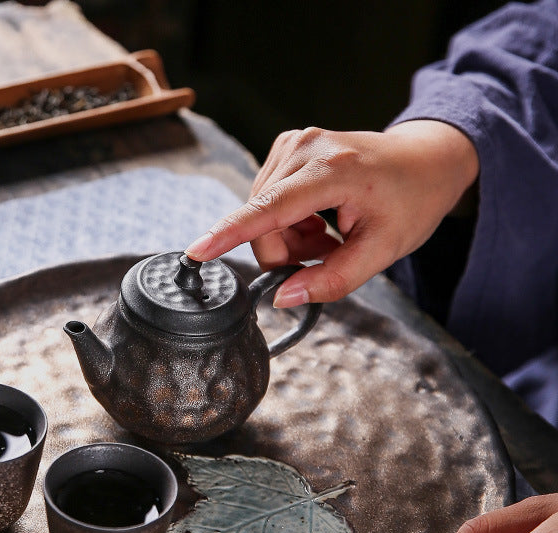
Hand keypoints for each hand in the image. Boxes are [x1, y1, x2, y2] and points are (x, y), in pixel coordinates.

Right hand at [185, 120, 478, 306]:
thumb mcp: (383, 251)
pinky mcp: (287, 147)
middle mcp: (306, 148)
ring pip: (259, 214)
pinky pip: (266, 201)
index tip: (197, 251)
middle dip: (284, 253)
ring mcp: (293, 143)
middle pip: (261, 221)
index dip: (230, 234)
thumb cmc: (412, 201)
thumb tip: (283, 298)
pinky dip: (287, 221)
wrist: (426, 159)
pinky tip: (318, 220)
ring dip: (287, 238)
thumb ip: (332, 280)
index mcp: (334, 170)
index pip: (270, 208)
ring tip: (327, 236)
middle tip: (324, 256)